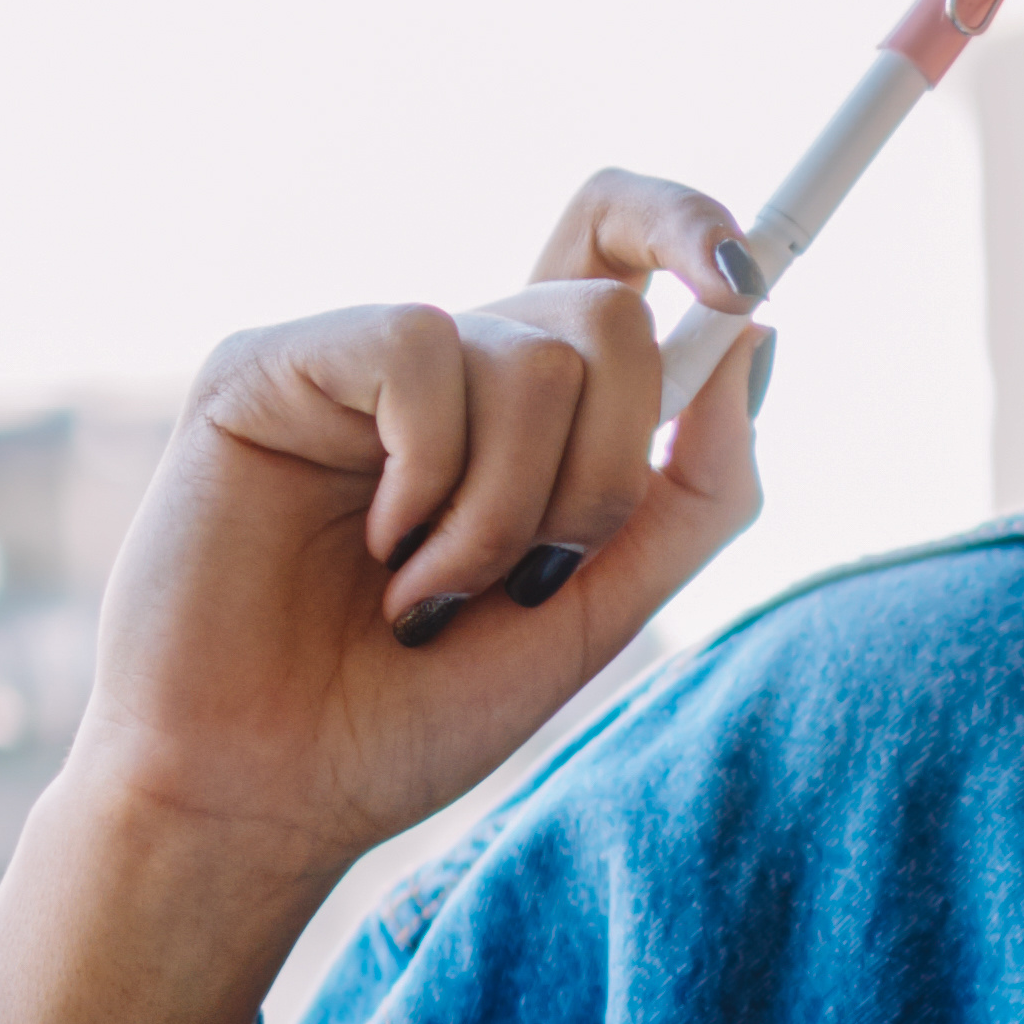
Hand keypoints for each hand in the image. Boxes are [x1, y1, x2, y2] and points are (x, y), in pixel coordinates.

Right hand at [0, 171, 777, 1023]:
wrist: (270, 796)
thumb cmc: (412, 715)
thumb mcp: (598, 612)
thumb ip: (693, 490)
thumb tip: (754, 334)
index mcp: (523, 415)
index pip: (611, 257)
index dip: (684, 227)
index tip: (743, 280)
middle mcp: (446, 370)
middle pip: (605, 318)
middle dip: (608, 473)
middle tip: (530, 574)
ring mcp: (355, 362)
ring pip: (532, 353)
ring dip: (508, 511)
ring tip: (430, 594)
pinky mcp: (269, 364)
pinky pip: (417, 347)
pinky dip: (429, 475)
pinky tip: (376, 548)